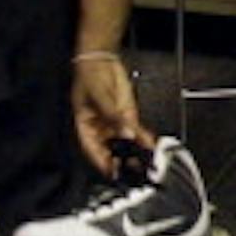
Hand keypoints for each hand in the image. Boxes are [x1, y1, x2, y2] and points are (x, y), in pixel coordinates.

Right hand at [71, 54, 149, 174]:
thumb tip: (126, 134)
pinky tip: (151, 145)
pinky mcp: (127, 115)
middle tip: (135, 172)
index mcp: (85, 127)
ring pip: (125, 142)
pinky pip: (135, 130)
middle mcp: (100, 129)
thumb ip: (114, 116)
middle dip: (122, 161)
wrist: (102, 61)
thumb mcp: (100, 97)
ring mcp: (114, 123)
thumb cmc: (90, 77)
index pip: (93, 150)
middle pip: (111, 149)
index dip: (102, 163)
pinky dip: (144, 138)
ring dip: (135, 152)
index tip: (113, 173)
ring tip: (147, 163)